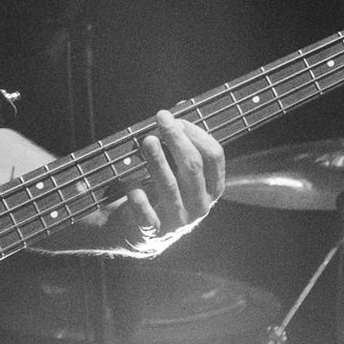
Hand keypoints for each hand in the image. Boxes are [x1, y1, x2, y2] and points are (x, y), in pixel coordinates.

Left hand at [119, 110, 224, 247]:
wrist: (141, 233)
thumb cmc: (161, 193)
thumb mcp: (177, 171)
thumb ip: (179, 146)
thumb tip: (174, 111)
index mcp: (212, 188)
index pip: (214, 156)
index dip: (196, 133)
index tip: (177, 119)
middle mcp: (200, 206)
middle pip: (193, 166)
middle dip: (177, 139)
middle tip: (161, 119)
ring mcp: (178, 221)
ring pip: (170, 186)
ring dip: (157, 161)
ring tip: (147, 141)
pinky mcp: (153, 233)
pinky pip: (146, 215)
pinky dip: (138, 198)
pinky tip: (130, 182)